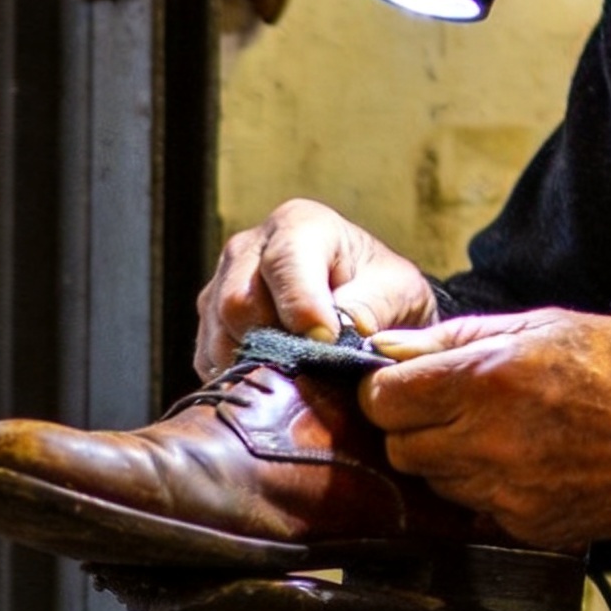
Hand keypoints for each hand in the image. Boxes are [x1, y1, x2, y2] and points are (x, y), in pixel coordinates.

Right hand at [193, 199, 438, 373]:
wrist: (365, 309)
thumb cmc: (384, 294)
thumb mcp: (400, 292)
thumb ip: (375, 305)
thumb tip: (347, 329)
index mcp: (298, 225)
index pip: (282, 264)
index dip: (301, 307)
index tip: (328, 342)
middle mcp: (248, 248)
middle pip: (237, 302)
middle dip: (276, 345)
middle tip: (316, 372)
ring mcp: (220, 286)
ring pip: (218, 336)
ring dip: (258, 368)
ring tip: (302, 383)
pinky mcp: (210, 325)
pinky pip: (209, 360)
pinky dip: (242, 381)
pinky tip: (278, 385)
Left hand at [362, 310, 610, 544]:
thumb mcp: (547, 326)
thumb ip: (458, 340)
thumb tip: (392, 348)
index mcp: (488, 380)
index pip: (383, 400)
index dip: (387, 391)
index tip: (405, 385)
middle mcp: (488, 441)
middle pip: (400, 447)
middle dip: (415, 427)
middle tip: (454, 409)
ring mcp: (507, 491)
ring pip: (435, 481)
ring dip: (451, 459)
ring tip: (502, 433)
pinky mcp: (527, 526)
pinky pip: (476, 509)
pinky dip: (489, 489)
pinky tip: (529, 463)